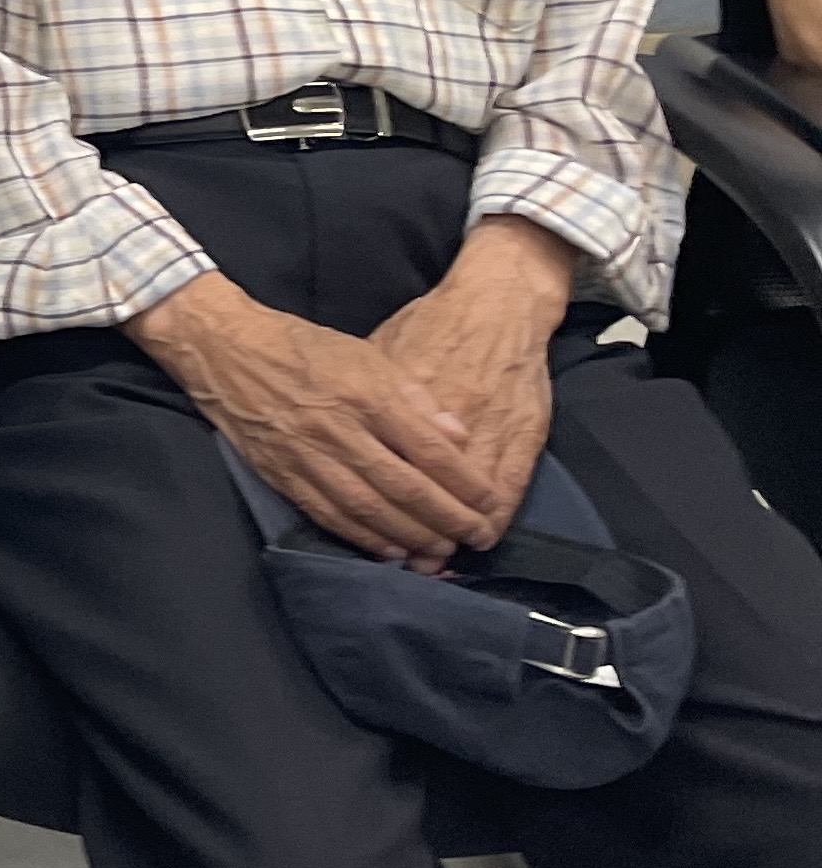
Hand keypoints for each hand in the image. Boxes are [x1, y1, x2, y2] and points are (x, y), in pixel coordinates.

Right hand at [127, 271, 489, 566]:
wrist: (224, 349)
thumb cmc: (302, 348)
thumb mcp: (367, 355)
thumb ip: (415, 396)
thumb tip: (457, 436)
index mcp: (366, 395)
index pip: (429, 450)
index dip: (464, 482)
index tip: (488, 501)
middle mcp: (340, 431)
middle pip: (404, 487)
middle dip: (446, 518)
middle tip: (475, 537)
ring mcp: (308, 457)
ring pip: (369, 508)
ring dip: (410, 535)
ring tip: (440, 551)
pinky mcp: (282, 475)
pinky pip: (329, 514)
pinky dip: (363, 537)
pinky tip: (390, 550)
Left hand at [367, 218, 571, 543]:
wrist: (495, 304)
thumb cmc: (430, 328)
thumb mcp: (376, 357)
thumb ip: (364, 406)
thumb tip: (344, 441)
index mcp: (386, 402)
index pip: (377, 470)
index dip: (376, 513)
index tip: (380, 543)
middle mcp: (433, 418)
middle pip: (414, 489)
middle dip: (415, 531)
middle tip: (416, 564)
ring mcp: (484, 424)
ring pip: (461, 492)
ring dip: (454, 526)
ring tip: (446, 558)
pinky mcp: (523, 428)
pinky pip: (510, 480)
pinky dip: (498, 508)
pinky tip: (488, 529)